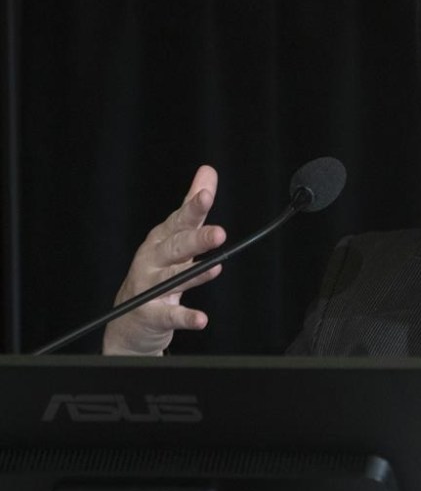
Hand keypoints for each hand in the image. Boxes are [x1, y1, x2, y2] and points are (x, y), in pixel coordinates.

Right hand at [102, 166, 226, 354]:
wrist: (129, 319)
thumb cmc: (157, 270)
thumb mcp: (175, 236)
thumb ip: (193, 207)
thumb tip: (208, 171)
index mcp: (162, 239)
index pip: (180, 220)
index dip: (193, 208)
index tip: (207, 195)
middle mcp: (154, 260)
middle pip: (176, 247)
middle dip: (197, 239)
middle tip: (220, 234)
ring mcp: (150, 287)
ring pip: (172, 278)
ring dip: (194, 275)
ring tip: (215, 269)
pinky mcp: (151, 314)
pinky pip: (169, 316)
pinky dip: (185, 317)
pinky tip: (201, 319)